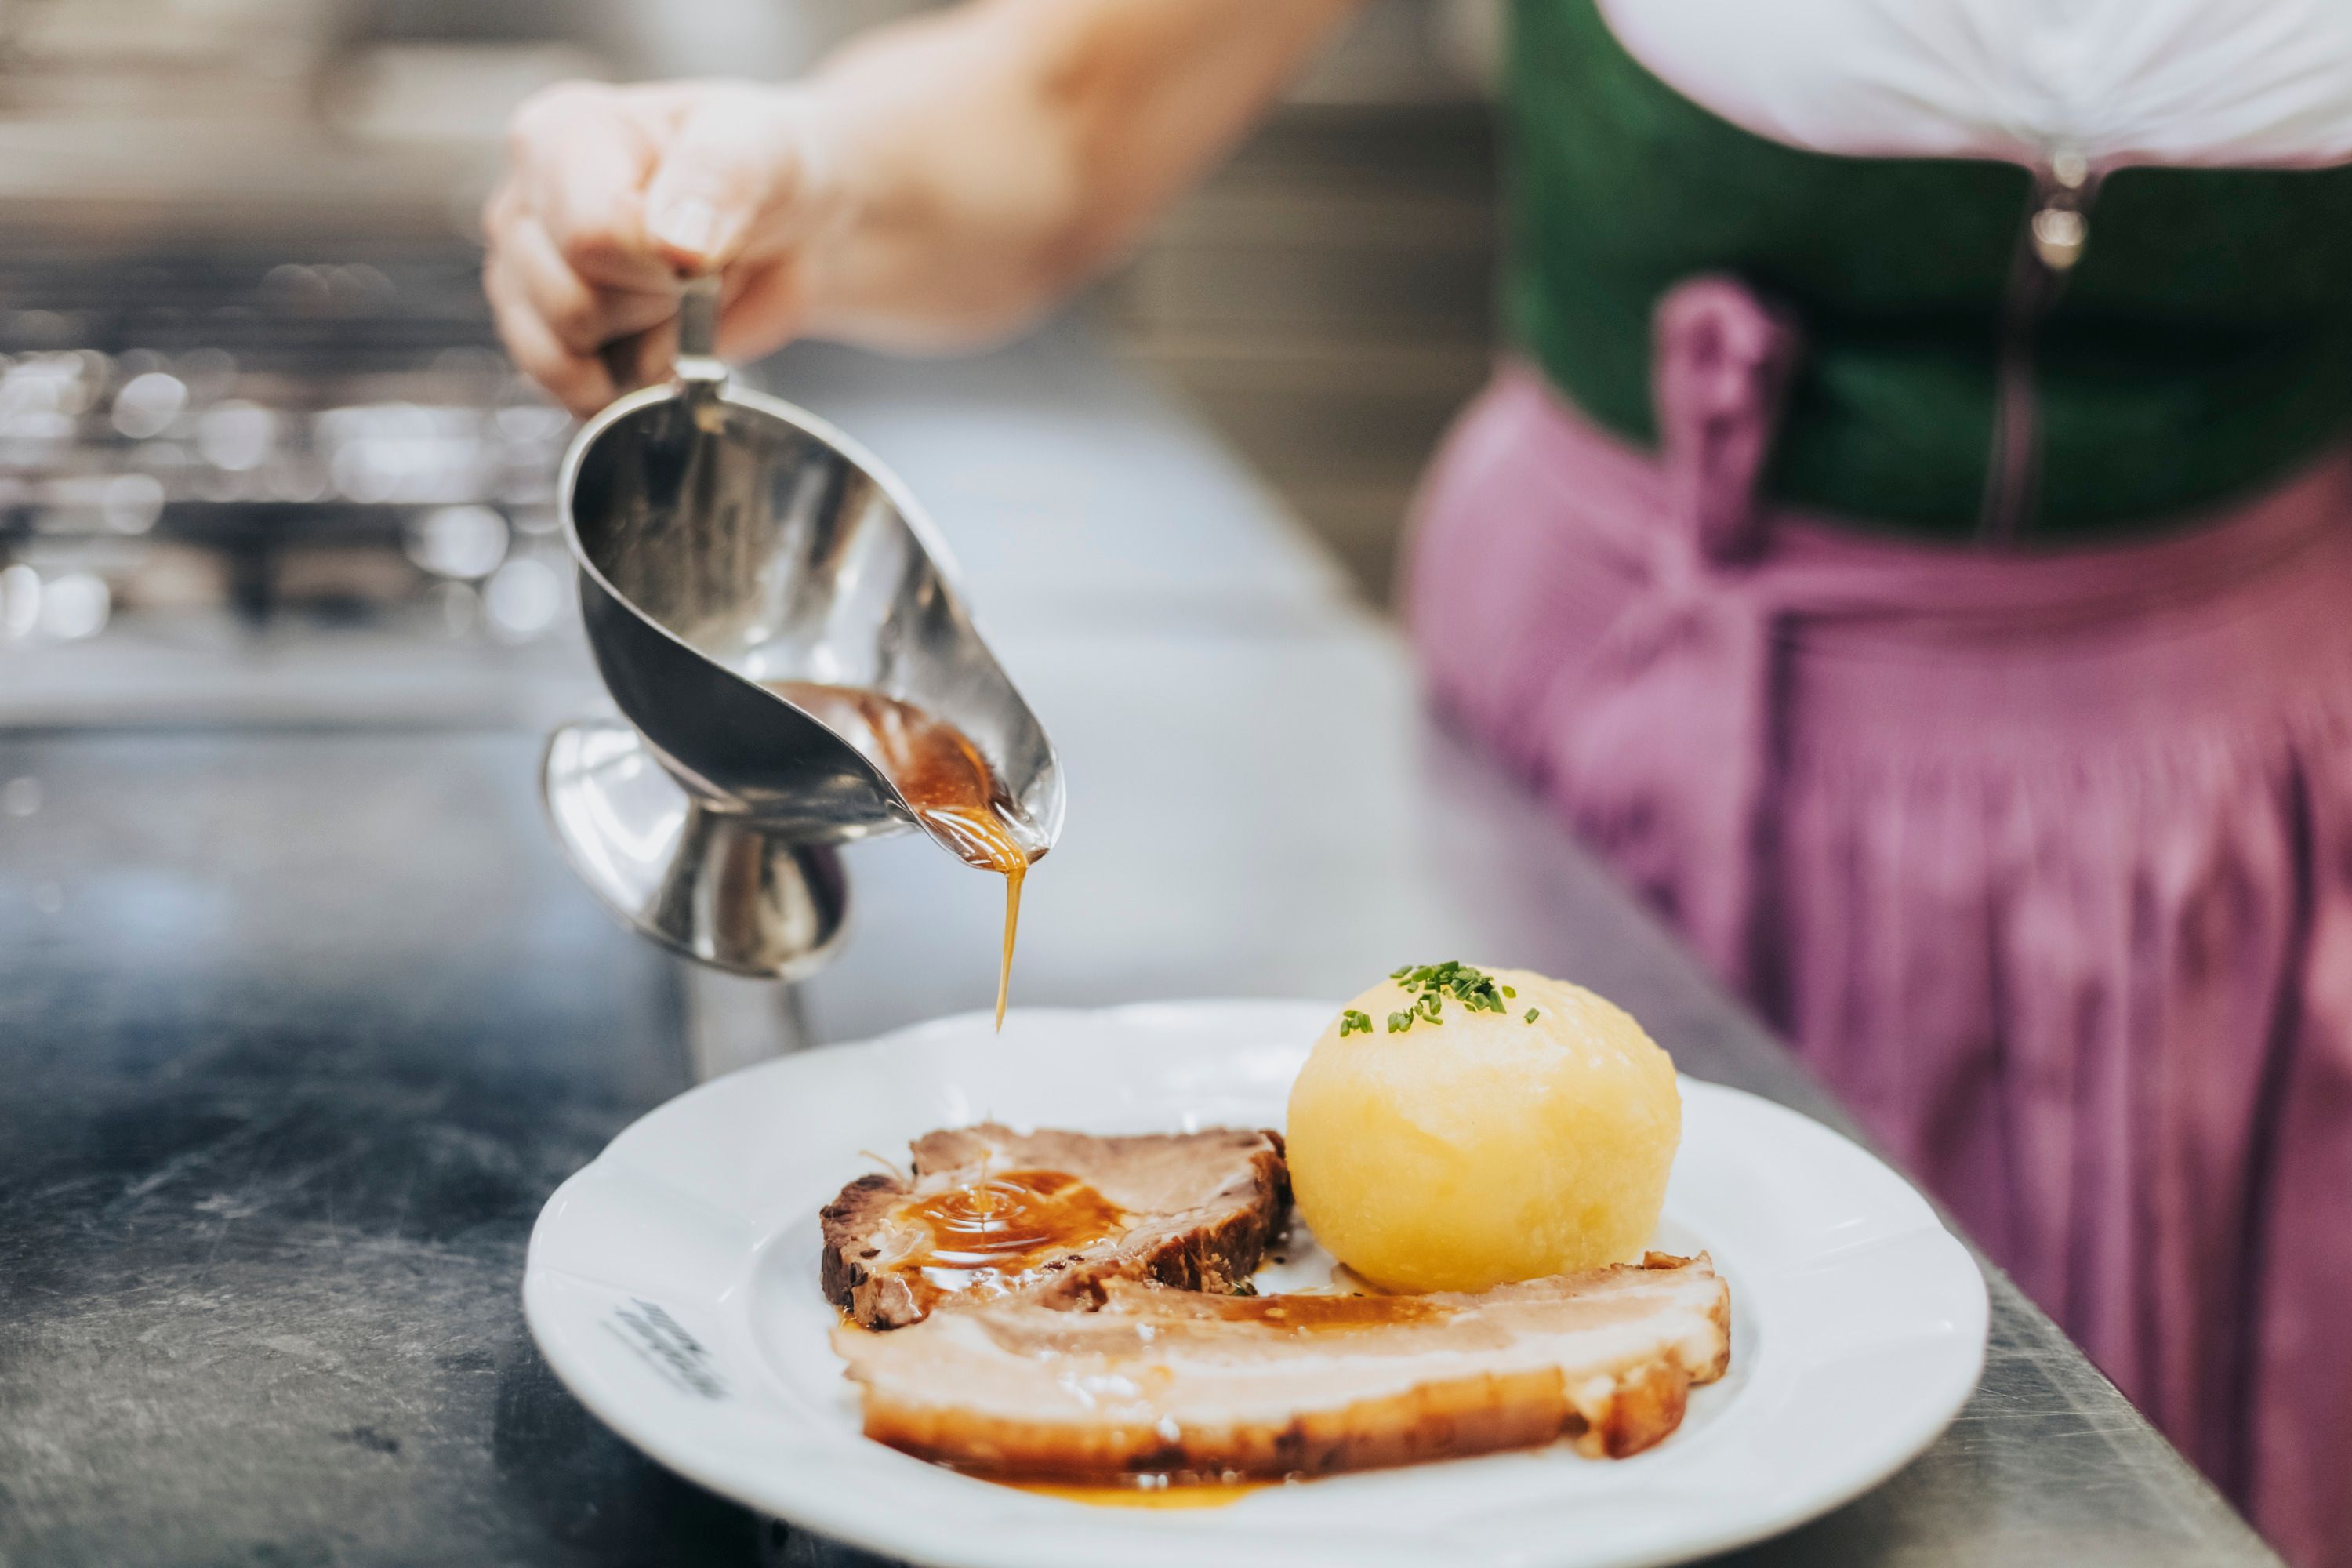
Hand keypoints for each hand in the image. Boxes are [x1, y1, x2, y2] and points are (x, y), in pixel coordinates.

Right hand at [483, 79, 837, 414]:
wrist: (788, 225)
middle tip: (698, 271)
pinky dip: (621, 387)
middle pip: (574, 306)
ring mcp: (524, 270)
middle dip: (656, 307)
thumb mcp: (757, 150)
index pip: (588, 237)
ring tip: (678, 298)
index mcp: (561, 135)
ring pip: (563, 355)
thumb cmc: (762, 171)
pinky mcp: (541, 331)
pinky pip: (562, 387)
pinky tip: (658, 348)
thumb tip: (674, 243)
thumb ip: (716, 182)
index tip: (702, 255)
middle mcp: (526, 200)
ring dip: (644, 346)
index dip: (658, 269)